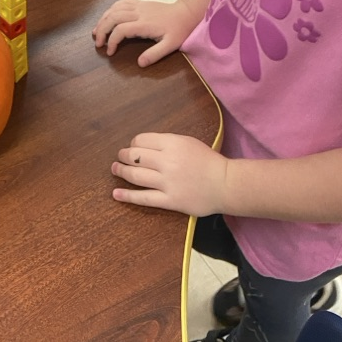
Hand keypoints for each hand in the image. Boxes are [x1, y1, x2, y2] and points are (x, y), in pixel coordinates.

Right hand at [92, 0, 195, 66]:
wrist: (186, 12)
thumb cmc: (179, 29)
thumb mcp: (170, 45)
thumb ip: (155, 54)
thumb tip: (140, 63)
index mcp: (145, 24)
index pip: (121, 30)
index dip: (112, 41)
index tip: (110, 52)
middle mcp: (139, 13)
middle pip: (113, 17)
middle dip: (102, 29)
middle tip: (98, 43)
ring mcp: (139, 6)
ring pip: (114, 8)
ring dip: (103, 19)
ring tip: (97, 31)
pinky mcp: (140, 3)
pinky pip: (121, 2)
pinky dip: (111, 9)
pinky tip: (107, 17)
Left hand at [112, 132, 227, 215]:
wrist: (225, 183)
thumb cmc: (208, 161)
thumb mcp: (188, 142)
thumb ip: (167, 142)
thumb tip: (144, 146)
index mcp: (172, 143)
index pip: (141, 140)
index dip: (133, 144)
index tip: (133, 148)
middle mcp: (167, 161)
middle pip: (135, 156)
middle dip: (124, 156)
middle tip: (120, 157)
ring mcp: (167, 182)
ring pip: (136, 176)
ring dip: (121, 171)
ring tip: (115, 169)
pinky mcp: (169, 200)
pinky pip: (144, 198)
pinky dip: (127, 196)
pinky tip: (116, 194)